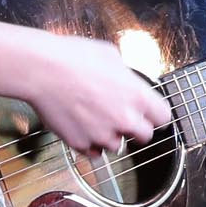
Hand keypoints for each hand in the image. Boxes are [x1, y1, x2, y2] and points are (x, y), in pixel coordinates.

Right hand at [24, 32, 173, 155]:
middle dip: (135, 128)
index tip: (148, 113)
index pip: (164, 117)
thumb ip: (124, 74)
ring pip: (116, 145)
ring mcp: (103, 135)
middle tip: (120, 117)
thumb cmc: (73, 57)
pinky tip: (80, 125)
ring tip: (92, 117)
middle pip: (144, 136)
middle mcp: (125, 119)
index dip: (154, 114)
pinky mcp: (81, 144)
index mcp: (138, 95)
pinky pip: (92, 151)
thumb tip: (124, 78)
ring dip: (108, 135)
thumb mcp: (110, 55)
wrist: (41, 70)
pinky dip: (88, 142)